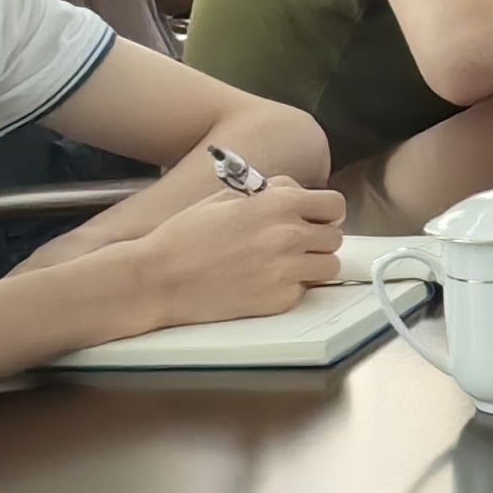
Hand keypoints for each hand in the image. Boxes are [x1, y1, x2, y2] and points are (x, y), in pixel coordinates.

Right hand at [129, 180, 343, 329]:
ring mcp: (286, 270)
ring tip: (282, 264)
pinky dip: (290, 288)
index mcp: (278, 204)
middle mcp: (289, 236)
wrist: (157, 278)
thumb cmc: (184, 237)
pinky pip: (303, 291)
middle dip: (318, 238)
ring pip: (328, 266)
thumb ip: (269, 191)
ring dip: (312, 265)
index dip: (324, 212)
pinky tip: (263, 283)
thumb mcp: (226, 197)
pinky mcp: (278, 300)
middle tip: (294, 243)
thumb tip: (296, 192)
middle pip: (335, 237)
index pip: (334, 205)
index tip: (315, 218)